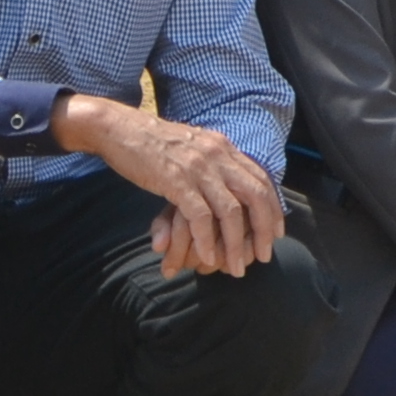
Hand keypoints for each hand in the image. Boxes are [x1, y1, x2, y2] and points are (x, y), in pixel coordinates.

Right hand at [66, 95, 286, 276]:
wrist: (119, 128)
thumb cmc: (152, 142)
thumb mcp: (193, 145)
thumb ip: (212, 161)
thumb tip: (228, 179)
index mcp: (223, 147)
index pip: (260, 178)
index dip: (272, 207)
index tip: (276, 232)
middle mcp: (217, 155)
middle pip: (255, 195)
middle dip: (264, 228)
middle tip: (265, 254)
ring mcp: (198, 168)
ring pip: (230, 211)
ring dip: (236, 244)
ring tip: (237, 267)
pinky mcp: (176, 181)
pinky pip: (199, 217)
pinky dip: (207, 240)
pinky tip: (208, 257)